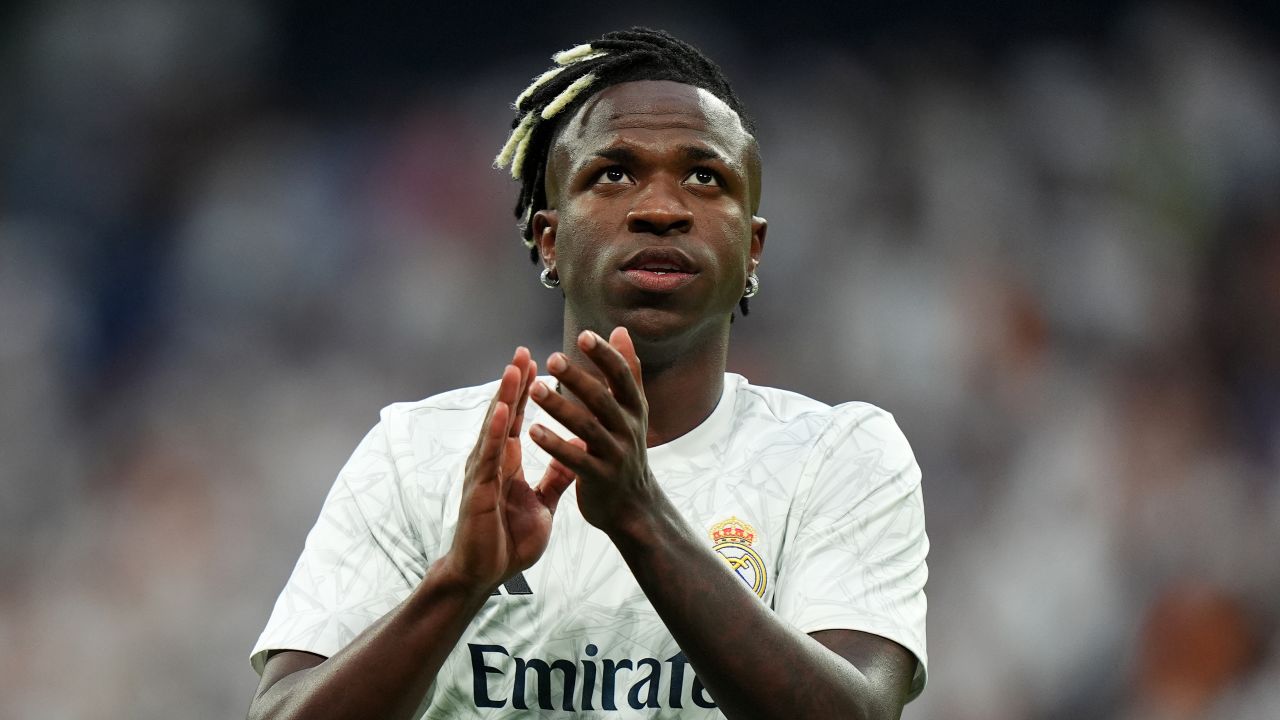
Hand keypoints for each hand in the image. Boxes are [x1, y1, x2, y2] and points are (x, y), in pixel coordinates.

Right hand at [441, 347, 582, 592]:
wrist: (485, 574)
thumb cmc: (508, 540)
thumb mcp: (542, 504)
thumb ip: (556, 478)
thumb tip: (576, 452)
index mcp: (505, 463)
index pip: (515, 419)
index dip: (524, 392)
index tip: (535, 363)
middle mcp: (491, 462)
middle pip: (502, 414)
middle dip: (513, 383)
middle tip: (523, 351)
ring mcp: (482, 474)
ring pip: (493, 429)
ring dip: (503, 398)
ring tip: (514, 370)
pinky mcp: (479, 491)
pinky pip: (487, 458)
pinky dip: (494, 433)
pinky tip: (501, 413)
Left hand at [527, 327, 658, 534]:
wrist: (634, 506)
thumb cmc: (626, 450)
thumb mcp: (633, 410)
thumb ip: (627, 371)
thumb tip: (621, 331)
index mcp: (634, 409)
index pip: (622, 377)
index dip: (605, 356)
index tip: (584, 335)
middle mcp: (628, 429)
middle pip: (602, 399)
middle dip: (578, 379)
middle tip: (552, 360)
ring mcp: (615, 455)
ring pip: (587, 427)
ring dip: (560, 408)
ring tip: (534, 390)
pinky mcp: (600, 478)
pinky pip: (576, 459)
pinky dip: (555, 444)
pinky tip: (533, 431)